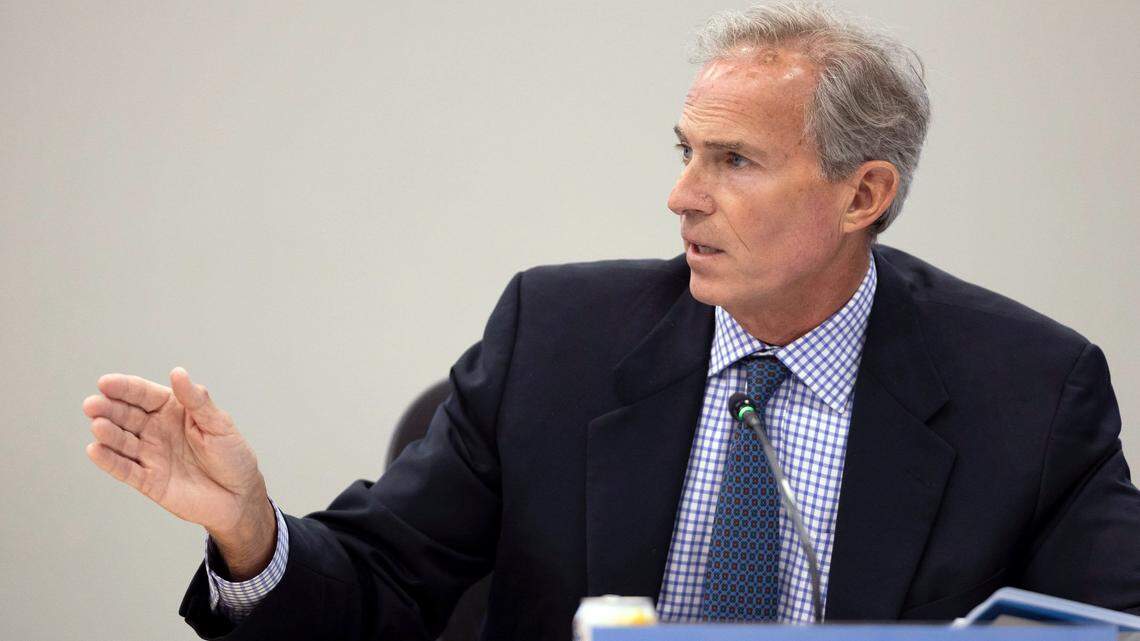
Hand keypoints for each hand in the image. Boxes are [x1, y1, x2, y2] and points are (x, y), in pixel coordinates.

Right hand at [83, 368, 272, 552]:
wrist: (239, 496)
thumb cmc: (233, 456)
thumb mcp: (219, 424)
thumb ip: (197, 401)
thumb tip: (178, 373)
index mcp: (174, 411)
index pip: (144, 395)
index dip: (125, 388)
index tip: (106, 383)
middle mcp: (157, 430)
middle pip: (127, 416)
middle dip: (108, 409)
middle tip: (92, 404)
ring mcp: (151, 455)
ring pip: (122, 441)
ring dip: (108, 433)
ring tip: (98, 425)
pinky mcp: (148, 481)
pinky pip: (125, 469)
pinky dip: (109, 461)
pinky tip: (95, 450)